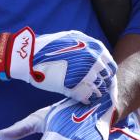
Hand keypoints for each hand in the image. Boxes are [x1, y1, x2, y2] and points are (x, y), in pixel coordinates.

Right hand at [0, 27, 115, 103]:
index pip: (110, 64)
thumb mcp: (71, 39)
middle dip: (102, 84)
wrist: (29, 54)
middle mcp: (92, 58)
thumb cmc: (48, 46)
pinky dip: (86, 100)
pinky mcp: (75, 85)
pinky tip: (82, 100)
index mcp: (93, 47)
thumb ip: (85, 47)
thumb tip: (96, 55)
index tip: (101, 78)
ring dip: (96, 93)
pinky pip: (86, 96)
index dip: (106, 73)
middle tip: (96, 89)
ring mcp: (84, 72)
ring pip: (98, 88)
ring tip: (90, 96)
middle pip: (106, 77)